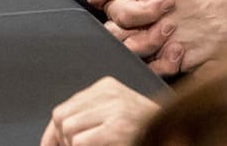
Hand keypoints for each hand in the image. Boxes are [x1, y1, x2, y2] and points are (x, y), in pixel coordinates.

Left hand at [40, 77, 159, 145]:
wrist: (177, 131)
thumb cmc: (145, 130)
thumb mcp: (115, 114)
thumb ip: (90, 116)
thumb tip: (57, 135)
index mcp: (107, 87)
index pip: (65, 107)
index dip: (52, 132)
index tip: (49, 145)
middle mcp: (110, 94)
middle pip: (62, 116)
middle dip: (61, 140)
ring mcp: (114, 111)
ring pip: (67, 128)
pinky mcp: (117, 129)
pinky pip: (79, 141)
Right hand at [112, 0, 226, 76]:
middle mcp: (133, 14)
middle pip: (113, 17)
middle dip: (140, 12)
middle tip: (169, 4)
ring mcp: (143, 38)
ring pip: (123, 44)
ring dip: (148, 37)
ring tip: (174, 29)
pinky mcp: (156, 60)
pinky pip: (145, 67)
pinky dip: (162, 61)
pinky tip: (179, 50)